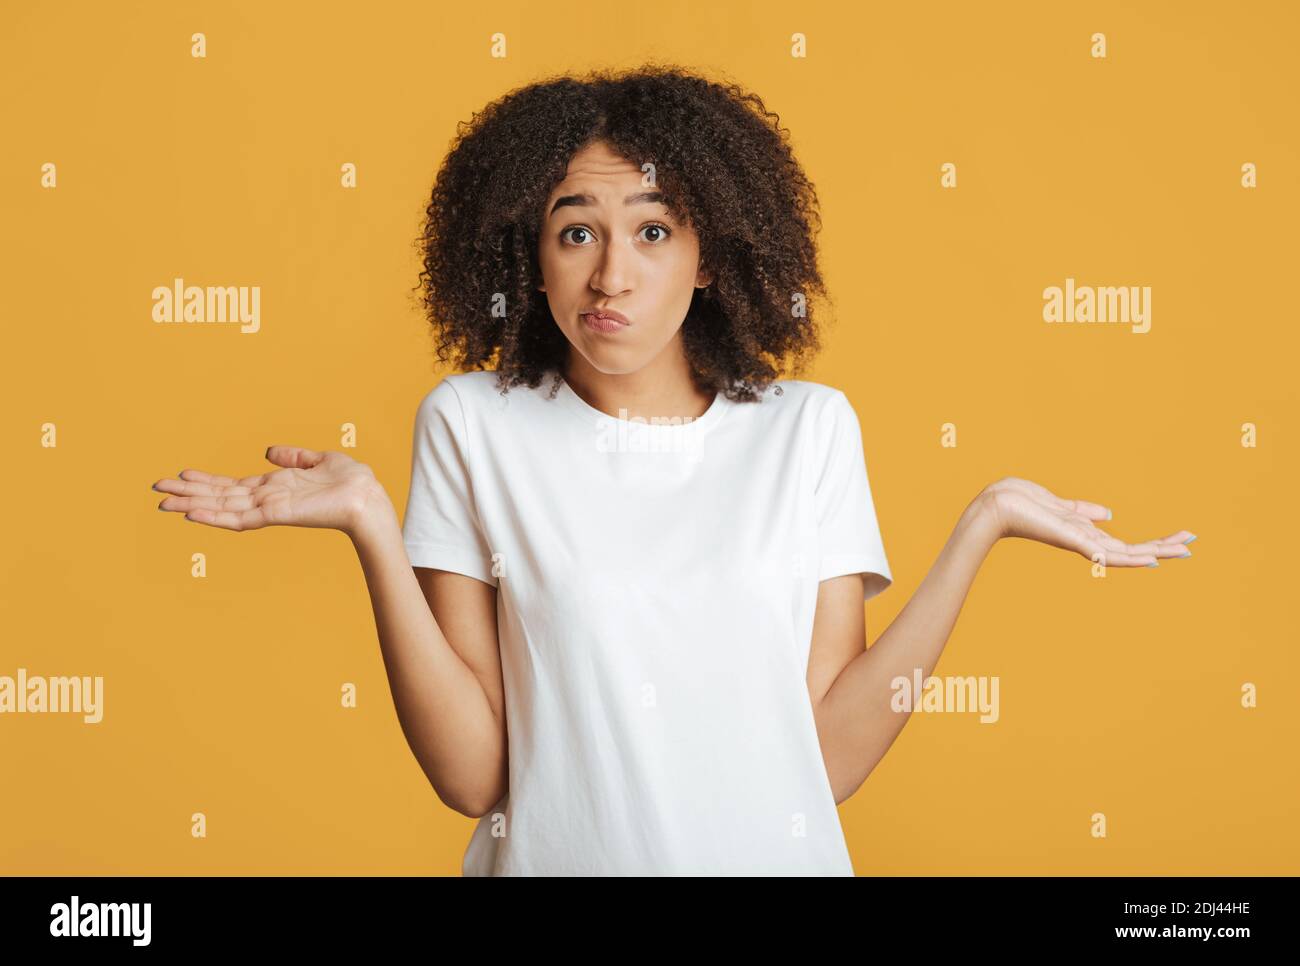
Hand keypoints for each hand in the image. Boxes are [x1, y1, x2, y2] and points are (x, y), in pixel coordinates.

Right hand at [151, 446, 387, 536]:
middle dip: (188, 494)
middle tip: (157, 492)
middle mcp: (266, 499)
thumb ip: (294, 456)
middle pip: (219, 497)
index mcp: (274, 487)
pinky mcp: (276, 515)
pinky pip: (240, 518)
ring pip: (223, 508)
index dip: (206, 481)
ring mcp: (269, 509)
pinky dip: (215, 517)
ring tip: (164, 504)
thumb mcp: (319, 459)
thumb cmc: (350, 482)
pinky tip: (193, 514)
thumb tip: (269, 451)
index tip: (181, 476)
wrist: (368, 497)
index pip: (232, 486)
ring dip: (192, 505)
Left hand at [980, 476, 1194, 566]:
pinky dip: (1130, 558)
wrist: (996, 504)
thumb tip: (1108, 514)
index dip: (1152, 542)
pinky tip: (1151, 559)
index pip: (1124, 543)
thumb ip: (1083, 511)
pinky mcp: (1073, 541)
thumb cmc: (1021, 502)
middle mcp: (1086, 542)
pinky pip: (1106, 554)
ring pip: (1126, 553)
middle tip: (1194, 544)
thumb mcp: (1060, 504)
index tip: (1179, 537)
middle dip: (1163, 546)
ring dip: (1157, 551)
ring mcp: (1080, 544)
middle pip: (1132, 549)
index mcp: (1084, 534)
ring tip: (1186, 550)